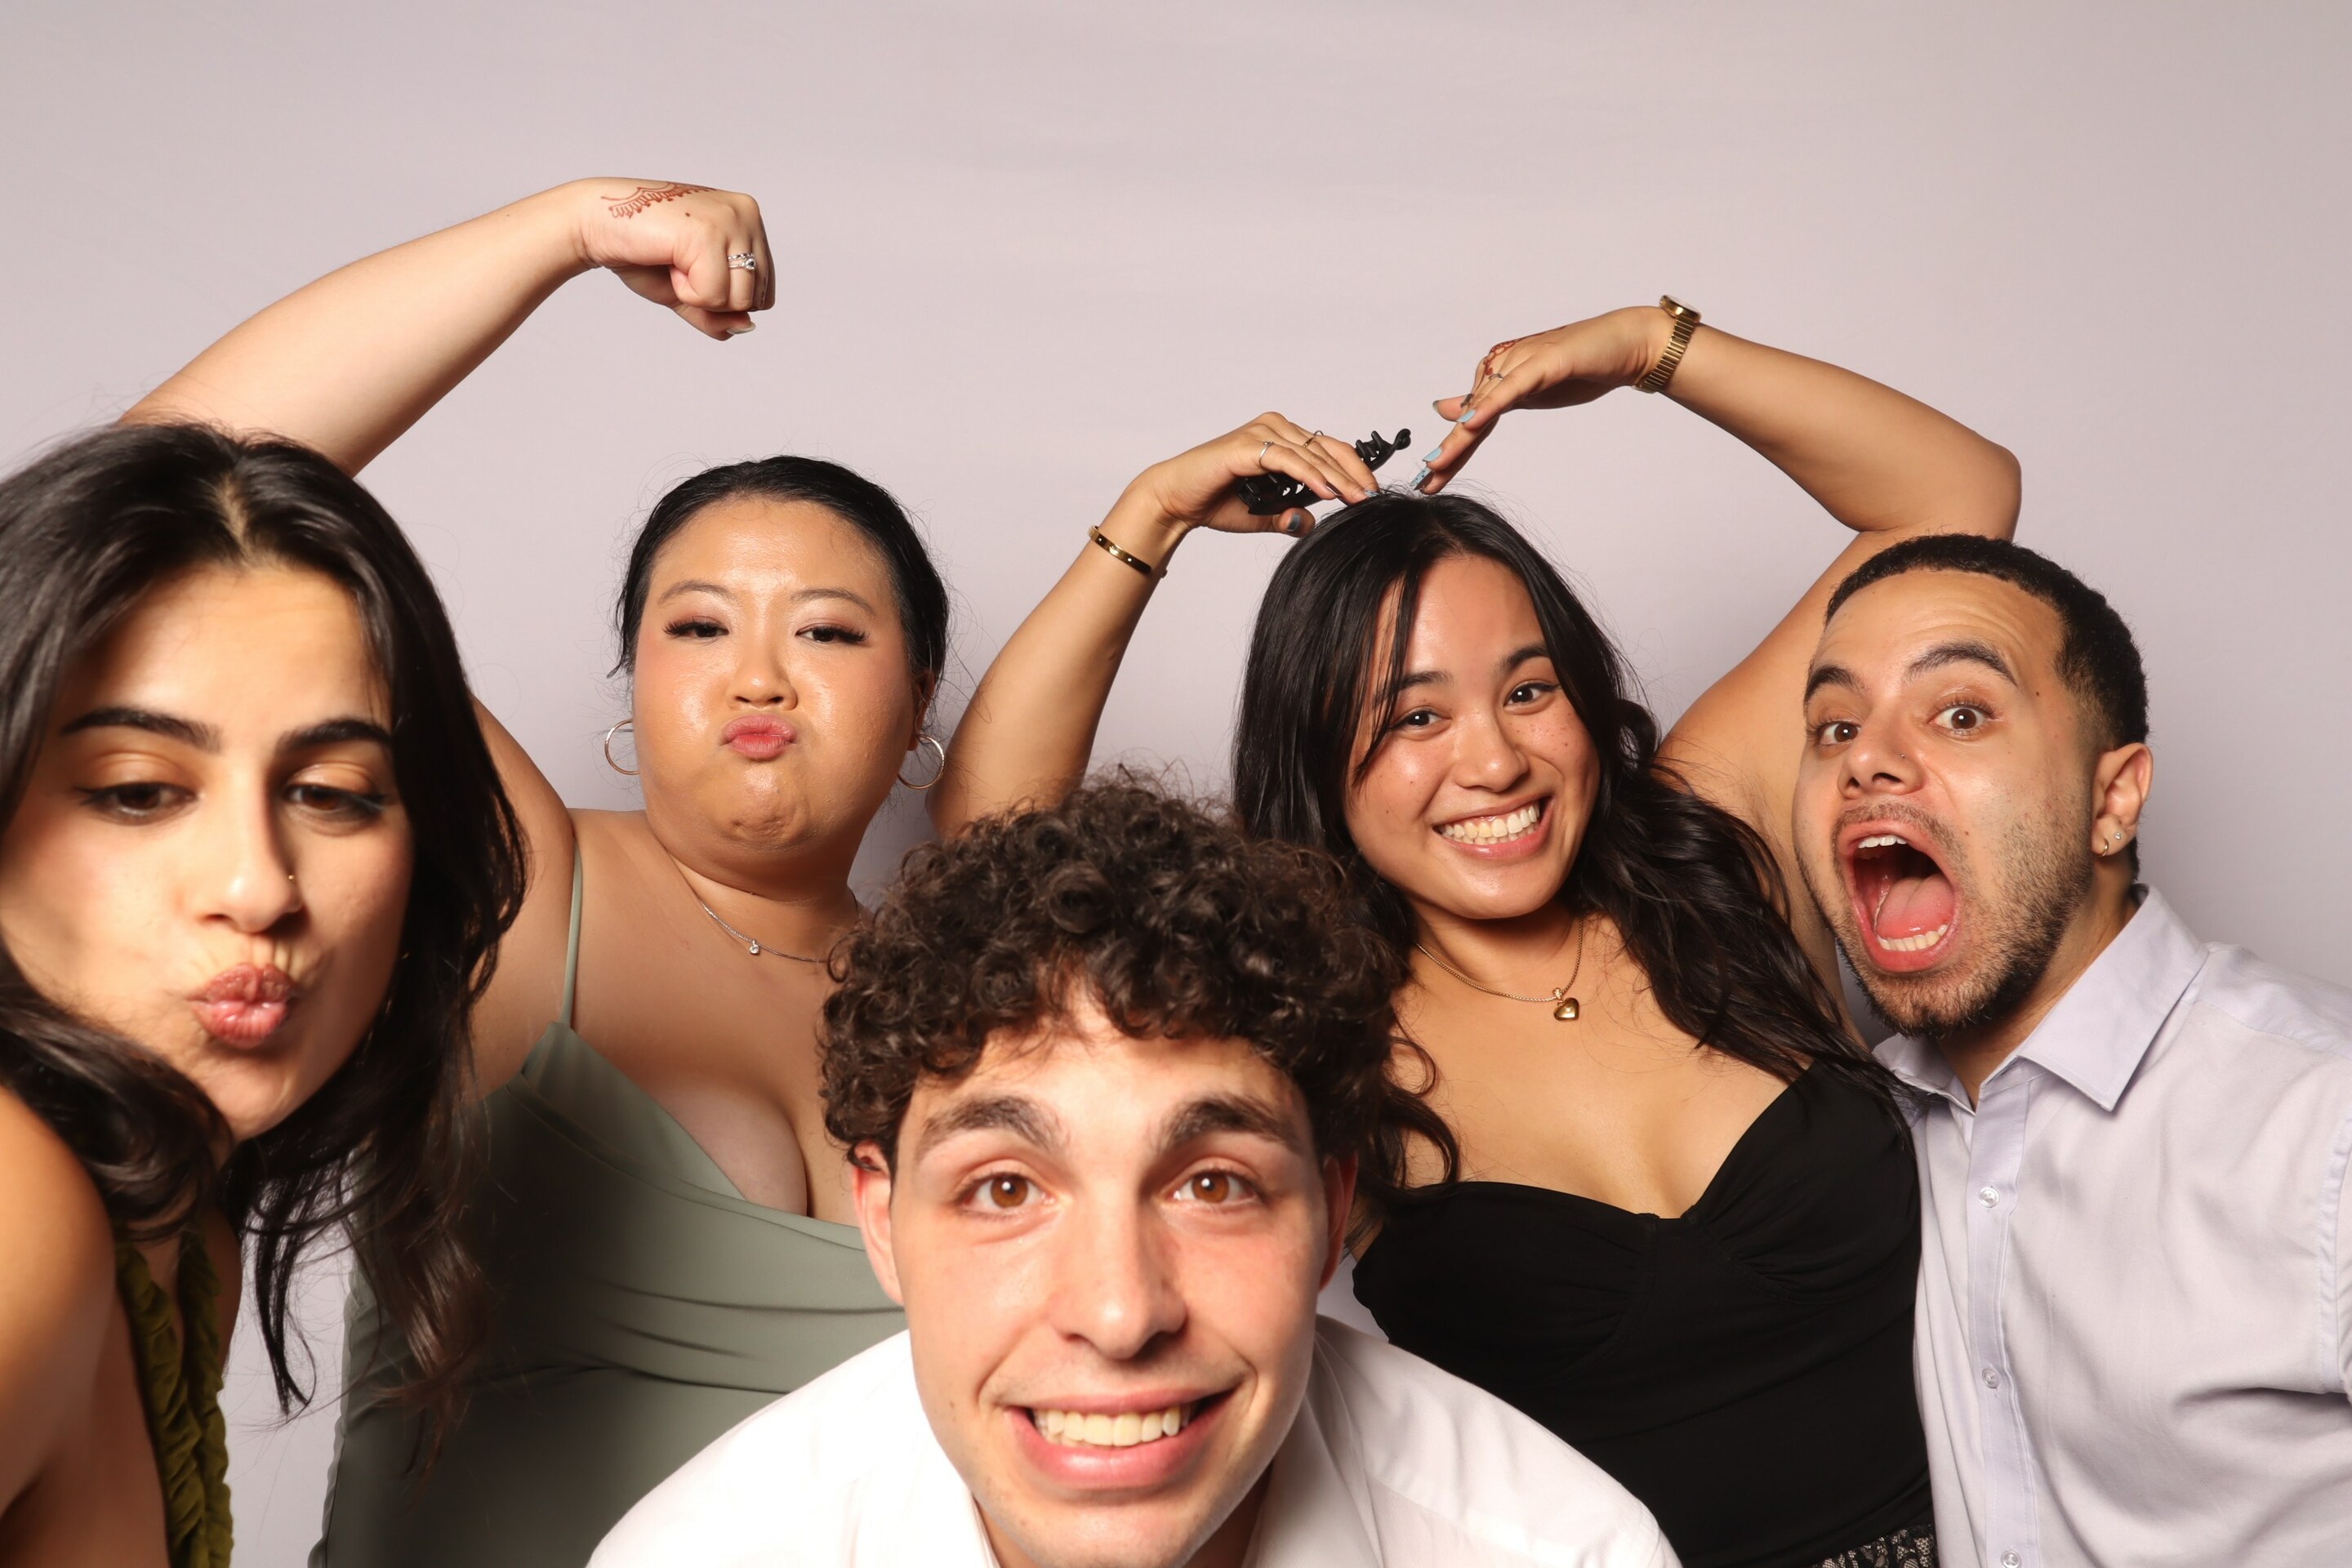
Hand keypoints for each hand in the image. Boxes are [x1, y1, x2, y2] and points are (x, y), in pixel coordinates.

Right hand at [562, 178, 773, 339]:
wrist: (596, 223)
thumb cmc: (642, 252)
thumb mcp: (689, 291)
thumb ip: (720, 313)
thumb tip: (747, 327)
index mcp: (749, 221)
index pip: (765, 292)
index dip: (724, 298)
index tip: (691, 268)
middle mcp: (747, 213)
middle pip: (756, 299)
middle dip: (714, 298)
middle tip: (679, 266)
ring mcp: (730, 219)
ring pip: (740, 300)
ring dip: (698, 294)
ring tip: (674, 261)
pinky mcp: (708, 231)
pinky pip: (714, 294)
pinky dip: (685, 290)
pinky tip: (668, 259)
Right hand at [1110, 413, 1381, 555]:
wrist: (1176, 501)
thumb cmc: (1214, 502)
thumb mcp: (1262, 514)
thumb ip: (1287, 514)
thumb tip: (1310, 523)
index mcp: (1280, 438)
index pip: (1327, 448)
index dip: (1353, 469)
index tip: (1371, 493)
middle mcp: (1273, 428)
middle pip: (1326, 447)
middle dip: (1353, 474)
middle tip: (1372, 497)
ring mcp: (1261, 432)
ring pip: (1311, 454)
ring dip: (1337, 478)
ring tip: (1356, 499)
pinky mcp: (1248, 446)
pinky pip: (1288, 459)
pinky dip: (1311, 476)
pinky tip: (1327, 493)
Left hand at [1414, 306, 1669, 492]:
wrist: (1626, 345)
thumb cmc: (1580, 368)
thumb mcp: (1526, 393)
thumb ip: (1489, 403)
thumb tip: (1451, 414)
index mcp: (1498, 374)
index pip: (1469, 420)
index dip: (1450, 451)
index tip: (1428, 482)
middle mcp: (1504, 364)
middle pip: (1471, 415)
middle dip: (1448, 452)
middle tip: (1424, 483)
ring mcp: (1523, 361)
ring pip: (1485, 403)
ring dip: (1460, 436)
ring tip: (1436, 463)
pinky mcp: (1544, 361)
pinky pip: (1513, 387)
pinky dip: (1490, 405)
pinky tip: (1470, 423)